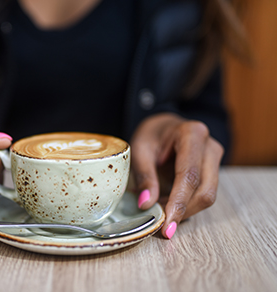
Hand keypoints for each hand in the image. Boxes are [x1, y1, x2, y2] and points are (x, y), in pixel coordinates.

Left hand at [130, 113, 223, 238]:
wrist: (163, 126)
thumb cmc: (151, 135)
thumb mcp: (139, 149)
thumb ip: (144, 175)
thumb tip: (146, 204)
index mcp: (192, 134)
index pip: (189, 175)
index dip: (179, 202)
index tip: (167, 224)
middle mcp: (210, 146)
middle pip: (205, 189)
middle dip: (183, 211)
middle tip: (161, 227)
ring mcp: (215, 159)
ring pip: (207, 195)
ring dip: (184, 210)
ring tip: (160, 213)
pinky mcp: (213, 171)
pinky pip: (203, 194)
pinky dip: (186, 205)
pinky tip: (168, 207)